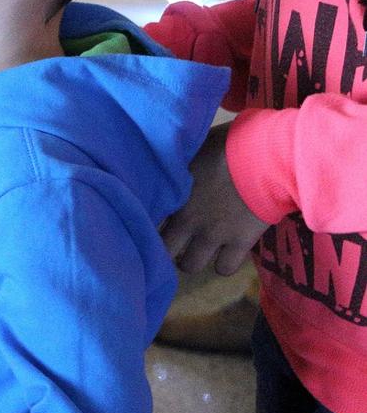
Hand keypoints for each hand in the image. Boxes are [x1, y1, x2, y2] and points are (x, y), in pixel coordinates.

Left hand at [161, 122, 269, 276]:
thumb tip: (165, 161)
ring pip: (190, 265)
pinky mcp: (240, 243)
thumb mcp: (193, 148)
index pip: (146, 218)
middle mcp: (187, 219)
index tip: (152, 221)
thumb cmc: (229, 144)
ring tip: (197, 251)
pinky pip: (224, 269)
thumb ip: (178, 164)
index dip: (147, 222)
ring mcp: (213, 234)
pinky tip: (225, 254)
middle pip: (162, 250)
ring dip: (191, 260)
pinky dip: (223, 264)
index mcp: (172, 195)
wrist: (267, 156)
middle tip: (174, 242)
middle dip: (165, 249)